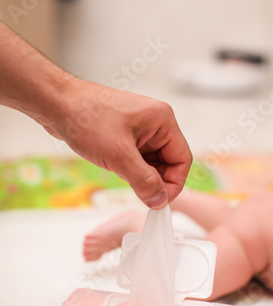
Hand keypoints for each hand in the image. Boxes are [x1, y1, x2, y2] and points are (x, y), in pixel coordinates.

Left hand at [47, 80, 191, 208]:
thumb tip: (160, 201)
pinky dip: (131, 170)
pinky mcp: (126, 135)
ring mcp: (141, 129)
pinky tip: (117, 170)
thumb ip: (144, 181)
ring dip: (142, 176)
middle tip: (141, 195)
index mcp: (162, 121)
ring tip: (122, 176)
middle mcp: (155, 123)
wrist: (56, 104)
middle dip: (156, 181)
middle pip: (169, 162)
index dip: (174, 184)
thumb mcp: (119, 155)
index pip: (182, 160)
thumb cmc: (86, 118)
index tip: (160, 201)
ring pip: (153, 163)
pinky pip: (138, 159)